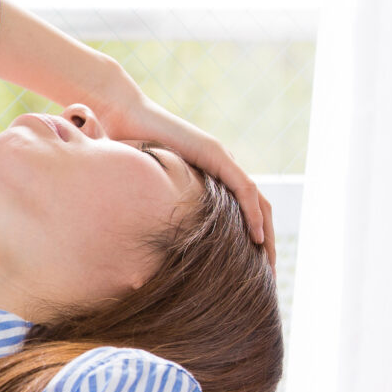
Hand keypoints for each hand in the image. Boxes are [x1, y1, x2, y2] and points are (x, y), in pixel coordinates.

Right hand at [92, 87, 274, 265]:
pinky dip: (253, 214)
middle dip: (265, 243)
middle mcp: (222, 168)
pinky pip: (244, 189)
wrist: (123, 116)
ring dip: (266, 233)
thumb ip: (155, 208)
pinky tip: (256, 237)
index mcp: (209, 178)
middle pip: (256, 209)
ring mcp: (222, 159)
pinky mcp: (216, 155)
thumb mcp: (147, 189)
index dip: (250, 238)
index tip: (251, 269)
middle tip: (268, 275)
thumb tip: (140, 249)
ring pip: (257, 201)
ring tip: (268, 263)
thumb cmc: (127, 150)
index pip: (241, 211)